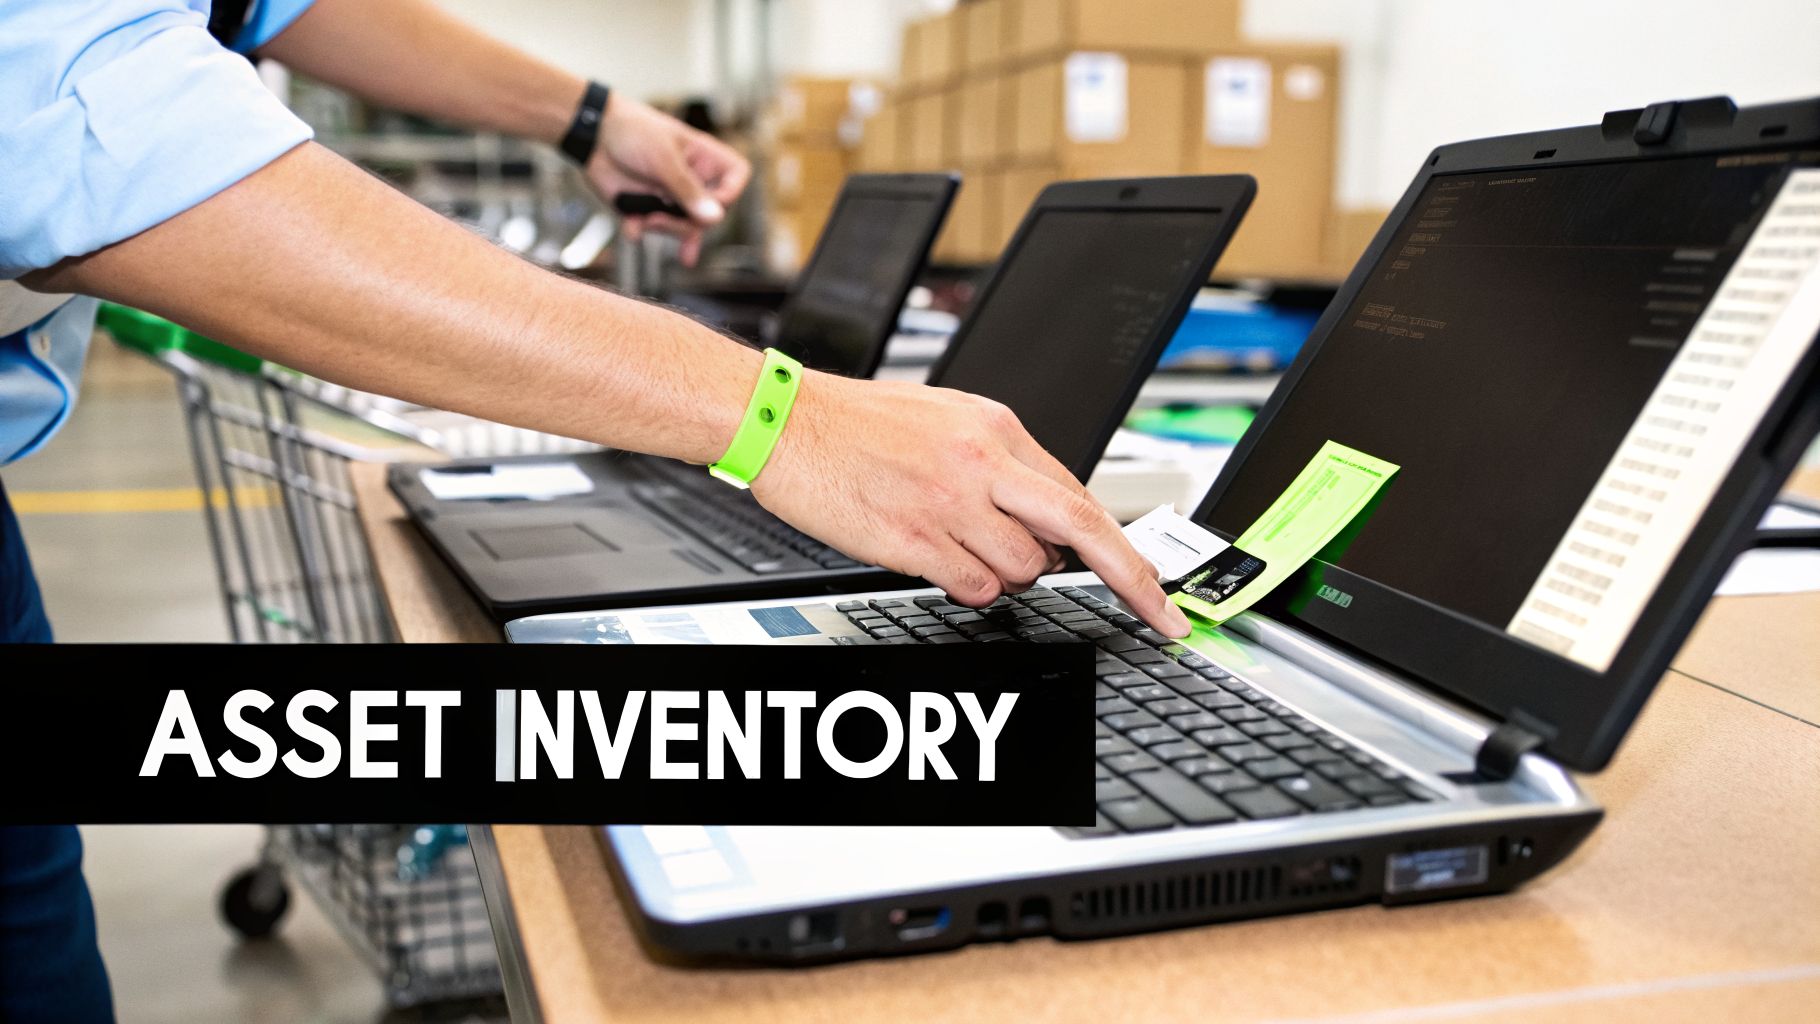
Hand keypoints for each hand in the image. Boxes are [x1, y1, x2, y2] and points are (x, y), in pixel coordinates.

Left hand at [584, 94, 749, 265]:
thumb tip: (716, 218)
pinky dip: (640, 229)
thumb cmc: (632, 131)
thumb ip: (688, 191)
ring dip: (664, 228)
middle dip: (686, 222)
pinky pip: (652, 229)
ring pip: (682, 227)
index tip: (708, 206)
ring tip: (645, 219)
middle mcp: (691, 179)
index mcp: (704, 158)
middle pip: (708, 214)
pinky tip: (632, 226)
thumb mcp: (664, 159)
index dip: (728, 196)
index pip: (736, 178)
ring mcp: (670, 195)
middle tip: (660, 218)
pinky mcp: (647, 207)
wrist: (591, 134)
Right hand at [750, 372, 1192, 637]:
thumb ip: (1005, 464)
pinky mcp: (914, 541)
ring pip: (1024, 569)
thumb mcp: (947, 419)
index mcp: (996, 427)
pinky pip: (975, 588)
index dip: (1127, 548)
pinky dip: (968, 585)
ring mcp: (949, 504)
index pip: (1083, 494)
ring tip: (960, 542)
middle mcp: (982, 462)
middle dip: (1132, 580)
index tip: (1158, 586)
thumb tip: (1053, 519)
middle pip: (1082, 531)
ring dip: (1006, 572)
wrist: (784, 423)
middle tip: (1159, 614)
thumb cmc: (856, 424)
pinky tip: (938, 558)